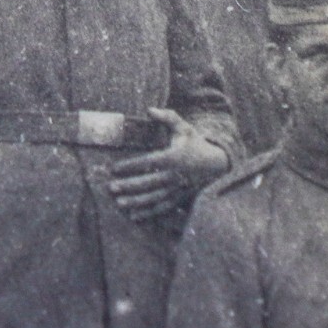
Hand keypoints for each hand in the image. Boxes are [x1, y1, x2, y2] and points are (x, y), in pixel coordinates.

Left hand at [106, 109, 230, 222]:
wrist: (216, 165)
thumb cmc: (195, 144)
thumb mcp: (184, 128)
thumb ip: (168, 117)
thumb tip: (149, 110)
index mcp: (174, 157)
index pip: (148, 162)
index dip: (131, 166)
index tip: (114, 168)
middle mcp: (175, 176)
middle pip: (148, 183)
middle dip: (129, 186)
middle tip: (111, 187)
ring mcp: (177, 190)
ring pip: (153, 198)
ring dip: (136, 202)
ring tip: (119, 203)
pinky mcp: (179, 199)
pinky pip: (162, 208)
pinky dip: (148, 214)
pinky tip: (133, 217)